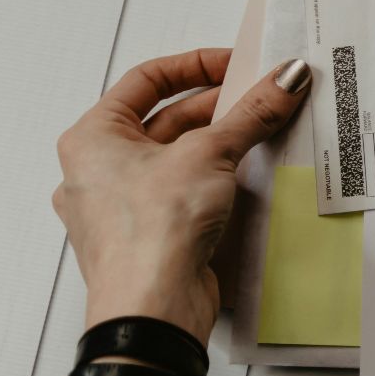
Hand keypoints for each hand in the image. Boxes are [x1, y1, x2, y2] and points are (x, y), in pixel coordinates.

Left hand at [52, 49, 310, 341]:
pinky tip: (244, 178)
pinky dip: (213, 181)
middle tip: (261, 99)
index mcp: (91, 138)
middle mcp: (97, 170)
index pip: (146, 81)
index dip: (195, 66)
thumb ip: (251, 113)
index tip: (236, 65)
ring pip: (175, 160)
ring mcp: (121, 208)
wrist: (151, 310)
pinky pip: (183, 195)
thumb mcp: (209, 154)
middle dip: (217, 109)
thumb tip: (283, 80)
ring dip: (218, 145)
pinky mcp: (149, 238)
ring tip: (260, 133)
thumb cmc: (149, 235)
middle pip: (165, 120)